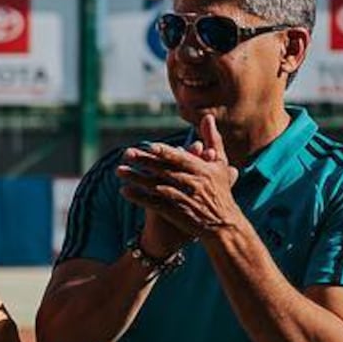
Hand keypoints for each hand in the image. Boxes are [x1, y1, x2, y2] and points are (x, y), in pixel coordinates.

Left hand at [118, 111, 239, 243]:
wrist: (224, 224)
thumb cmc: (220, 190)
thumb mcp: (220, 164)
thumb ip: (212, 140)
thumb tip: (207, 116)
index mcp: (202, 170)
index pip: (180, 159)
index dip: (164, 153)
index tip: (148, 145)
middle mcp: (192, 184)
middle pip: (164, 171)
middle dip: (144, 162)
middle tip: (126, 153)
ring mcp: (183, 199)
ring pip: (156, 187)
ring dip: (137, 178)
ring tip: (119, 170)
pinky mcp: (176, 213)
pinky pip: (154, 204)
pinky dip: (139, 197)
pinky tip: (124, 191)